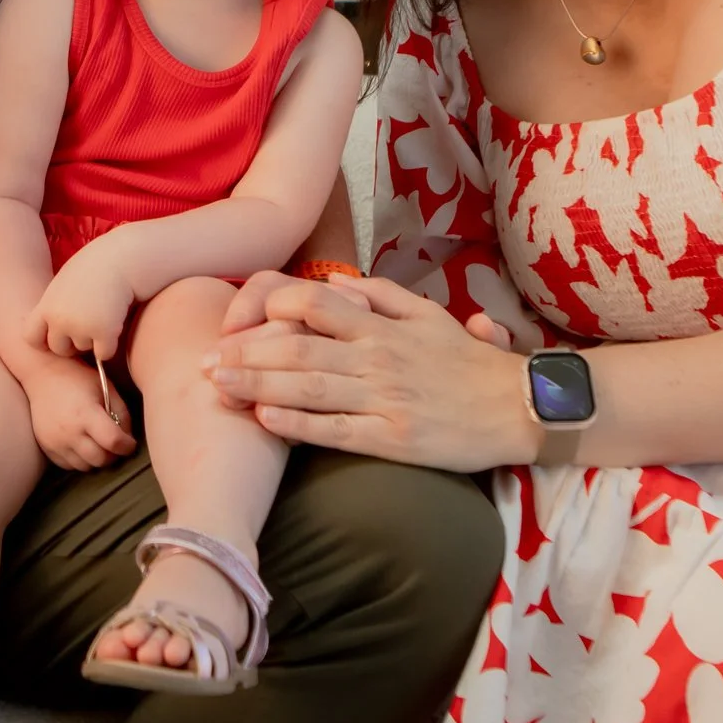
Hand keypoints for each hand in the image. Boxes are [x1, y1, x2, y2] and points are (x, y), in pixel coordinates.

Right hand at [19, 356, 136, 470]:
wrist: (43, 375)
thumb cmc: (78, 377)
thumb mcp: (106, 388)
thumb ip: (122, 413)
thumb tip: (128, 439)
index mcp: (86, 413)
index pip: (113, 442)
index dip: (127, 446)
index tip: (130, 443)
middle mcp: (69, 432)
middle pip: (101, 460)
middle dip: (113, 455)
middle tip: (115, 443)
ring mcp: (55, 442)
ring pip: (86, 467)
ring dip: (96, 458)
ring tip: (98, 443)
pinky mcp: (46, 448)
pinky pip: (69, 465)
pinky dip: (80, 459)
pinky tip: (82, 444)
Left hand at [32, 243, 137, 359]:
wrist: (121, 258)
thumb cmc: (95, 266)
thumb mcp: (65, 282)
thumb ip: (57, 306)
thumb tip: (57, 330)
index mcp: (47, 305)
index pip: (31, 337)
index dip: (44, 340)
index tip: (57, 335)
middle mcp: (60, 320)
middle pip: (59, 349)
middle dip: (72, 343)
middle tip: (88, 324)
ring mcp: (81, 328)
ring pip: (85, 349)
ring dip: (94, 339)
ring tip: (104, 313)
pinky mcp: (104, 333)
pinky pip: (104, 354)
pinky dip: (111, 345)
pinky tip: (115, 323)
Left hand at [206, 274, 543, 473]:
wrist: (520, 408)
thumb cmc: (469, 363)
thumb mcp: (429, 315)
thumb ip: (379, 295)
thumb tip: (333, 282)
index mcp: (383, 325)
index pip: (314, 305)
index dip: (267, 311)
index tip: (234, 324)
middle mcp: (378, 356)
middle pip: (298, 346)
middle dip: (245, 353)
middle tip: (203, 361)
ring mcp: (384, 398)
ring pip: (308, 386)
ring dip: (256, 384)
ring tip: (216, 386)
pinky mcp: (393, 440)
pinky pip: (335, 430)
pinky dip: (296, 423)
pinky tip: (263, 418)